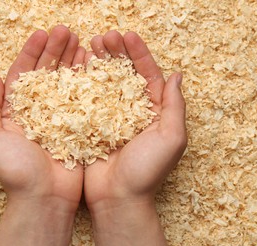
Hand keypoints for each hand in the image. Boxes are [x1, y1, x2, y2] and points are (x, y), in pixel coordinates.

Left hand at [0, 25, 84, 245]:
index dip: (32, 52)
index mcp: (16, 109)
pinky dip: (87, 81)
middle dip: (55, 50)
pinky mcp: (78, 125)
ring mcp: (59, 117)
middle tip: (67, 31)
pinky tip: (92, 66)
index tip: (43, 33)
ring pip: (66, 82)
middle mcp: (38, 110)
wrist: (45, 197)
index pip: (23, 73)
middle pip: (47, 72)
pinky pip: (83, 99)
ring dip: (72, 60)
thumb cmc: (16, 171)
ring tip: (81, 42)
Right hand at [84, 31, 186, 245]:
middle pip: (126, 74)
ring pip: (107, 83)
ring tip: (91, 45)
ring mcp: (113, 117)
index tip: (128, 36)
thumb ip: (174, 106)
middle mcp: (134, 111)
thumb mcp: (171, 137)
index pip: (149, 75)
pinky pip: (90, 98)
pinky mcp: (94, 125)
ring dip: (100, 62)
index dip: (140, 54)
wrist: (118, 198)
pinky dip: (85, 81)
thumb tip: (176, 75)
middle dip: (117, 53)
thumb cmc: (147, 171)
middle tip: (104, 37)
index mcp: (155, 111)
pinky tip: (79, 67)